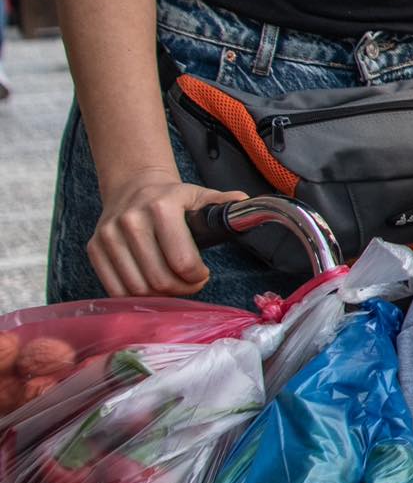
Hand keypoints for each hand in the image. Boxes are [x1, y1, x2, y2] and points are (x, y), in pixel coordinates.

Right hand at [89, 170, 247, 297]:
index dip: (197, 277)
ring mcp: (109, 236)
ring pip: (137, 288)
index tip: (203, 275)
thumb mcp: (199, 195)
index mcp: (161, 207)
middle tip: (191, 284)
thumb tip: (247, 204)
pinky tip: (151, 288)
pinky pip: (115, 289)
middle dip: (182, 289)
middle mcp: (131, 221)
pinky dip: (136, 297)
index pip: (182, 262)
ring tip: (173, 286)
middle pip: (160, 279)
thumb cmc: (172, 197)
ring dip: (160, 296)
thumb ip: (223, 203)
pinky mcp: (94, 248)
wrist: (132, 186)